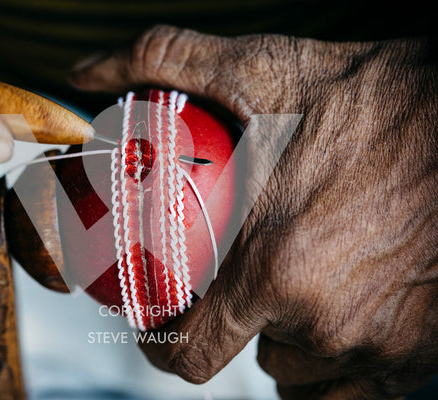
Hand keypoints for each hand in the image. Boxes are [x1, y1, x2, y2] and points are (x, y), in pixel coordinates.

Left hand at [70, 25, 437, 398]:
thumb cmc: (383, 98)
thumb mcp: (266, 69)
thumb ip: (167, 62)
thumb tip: (91, 71)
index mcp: (273, 265)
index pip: (187, 352)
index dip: (162, 344)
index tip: (160, 324)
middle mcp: (325, 318)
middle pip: (246, 355)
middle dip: (228, 327)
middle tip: (230, 288)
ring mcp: (379, 343)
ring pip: (299, 372)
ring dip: (282, 341)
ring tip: (288, 290)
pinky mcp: (420, 352)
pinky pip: (355, 395)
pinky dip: (331, 372)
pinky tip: (328, 330)